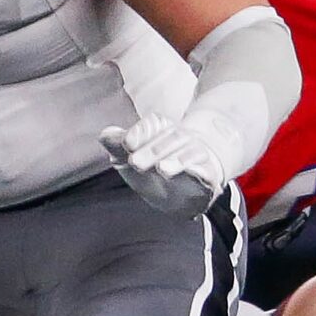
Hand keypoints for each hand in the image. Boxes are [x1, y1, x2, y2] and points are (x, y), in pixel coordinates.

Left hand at [100, 112, 237, 217]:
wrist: (186, 192)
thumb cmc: (155, 168)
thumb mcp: (132, 156)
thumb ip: (116, 144)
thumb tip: (106, 134)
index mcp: (163, 131)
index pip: (155, 123)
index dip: (142, 131)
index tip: (128, 144)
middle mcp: (183, 140)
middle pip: (172, 137)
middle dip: (153, 149)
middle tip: (135, 162)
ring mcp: (198, 156)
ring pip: (191, 151)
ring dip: (176, 160)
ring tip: (162, 169)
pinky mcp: (210, 176)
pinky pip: (207, 170)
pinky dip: (199, 171)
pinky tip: (191, 173)